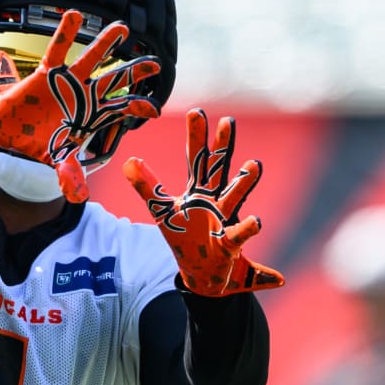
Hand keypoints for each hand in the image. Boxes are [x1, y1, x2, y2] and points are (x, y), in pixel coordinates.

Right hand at [0, 9, 161, 202]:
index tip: (153, 107)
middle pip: (115, 80)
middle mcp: (85, 93)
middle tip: (154, 63)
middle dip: (135, 72)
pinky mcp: (47, 72)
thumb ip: (69, 175)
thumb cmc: (38, 141)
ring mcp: (68, 80)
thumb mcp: (57, 159)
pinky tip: (74, 15)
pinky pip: (57, 50)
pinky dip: (65, 33)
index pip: (122, 108)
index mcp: (93, 114)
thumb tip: (77, 197)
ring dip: (106, 44)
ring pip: (92, 58)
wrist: (10, 130)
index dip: (138, 107)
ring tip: (123, 29)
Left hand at [123, 108, 285, 295]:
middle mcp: (213, 199)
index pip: (195, 158)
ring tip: (254, 164)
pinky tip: (256, 221)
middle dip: (221, 146)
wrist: (203, 272)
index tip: (196, 111)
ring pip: (233, 196)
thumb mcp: (162, 210)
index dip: (195, 136)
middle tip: (227, 121)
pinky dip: (247, 229)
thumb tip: (128, 160)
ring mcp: (224, 219)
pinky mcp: (229, 244)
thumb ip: (147, 187)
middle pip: (217, 169)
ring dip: (244, 182)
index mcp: (197, 190)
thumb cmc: (186, 236)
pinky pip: (238, 235)